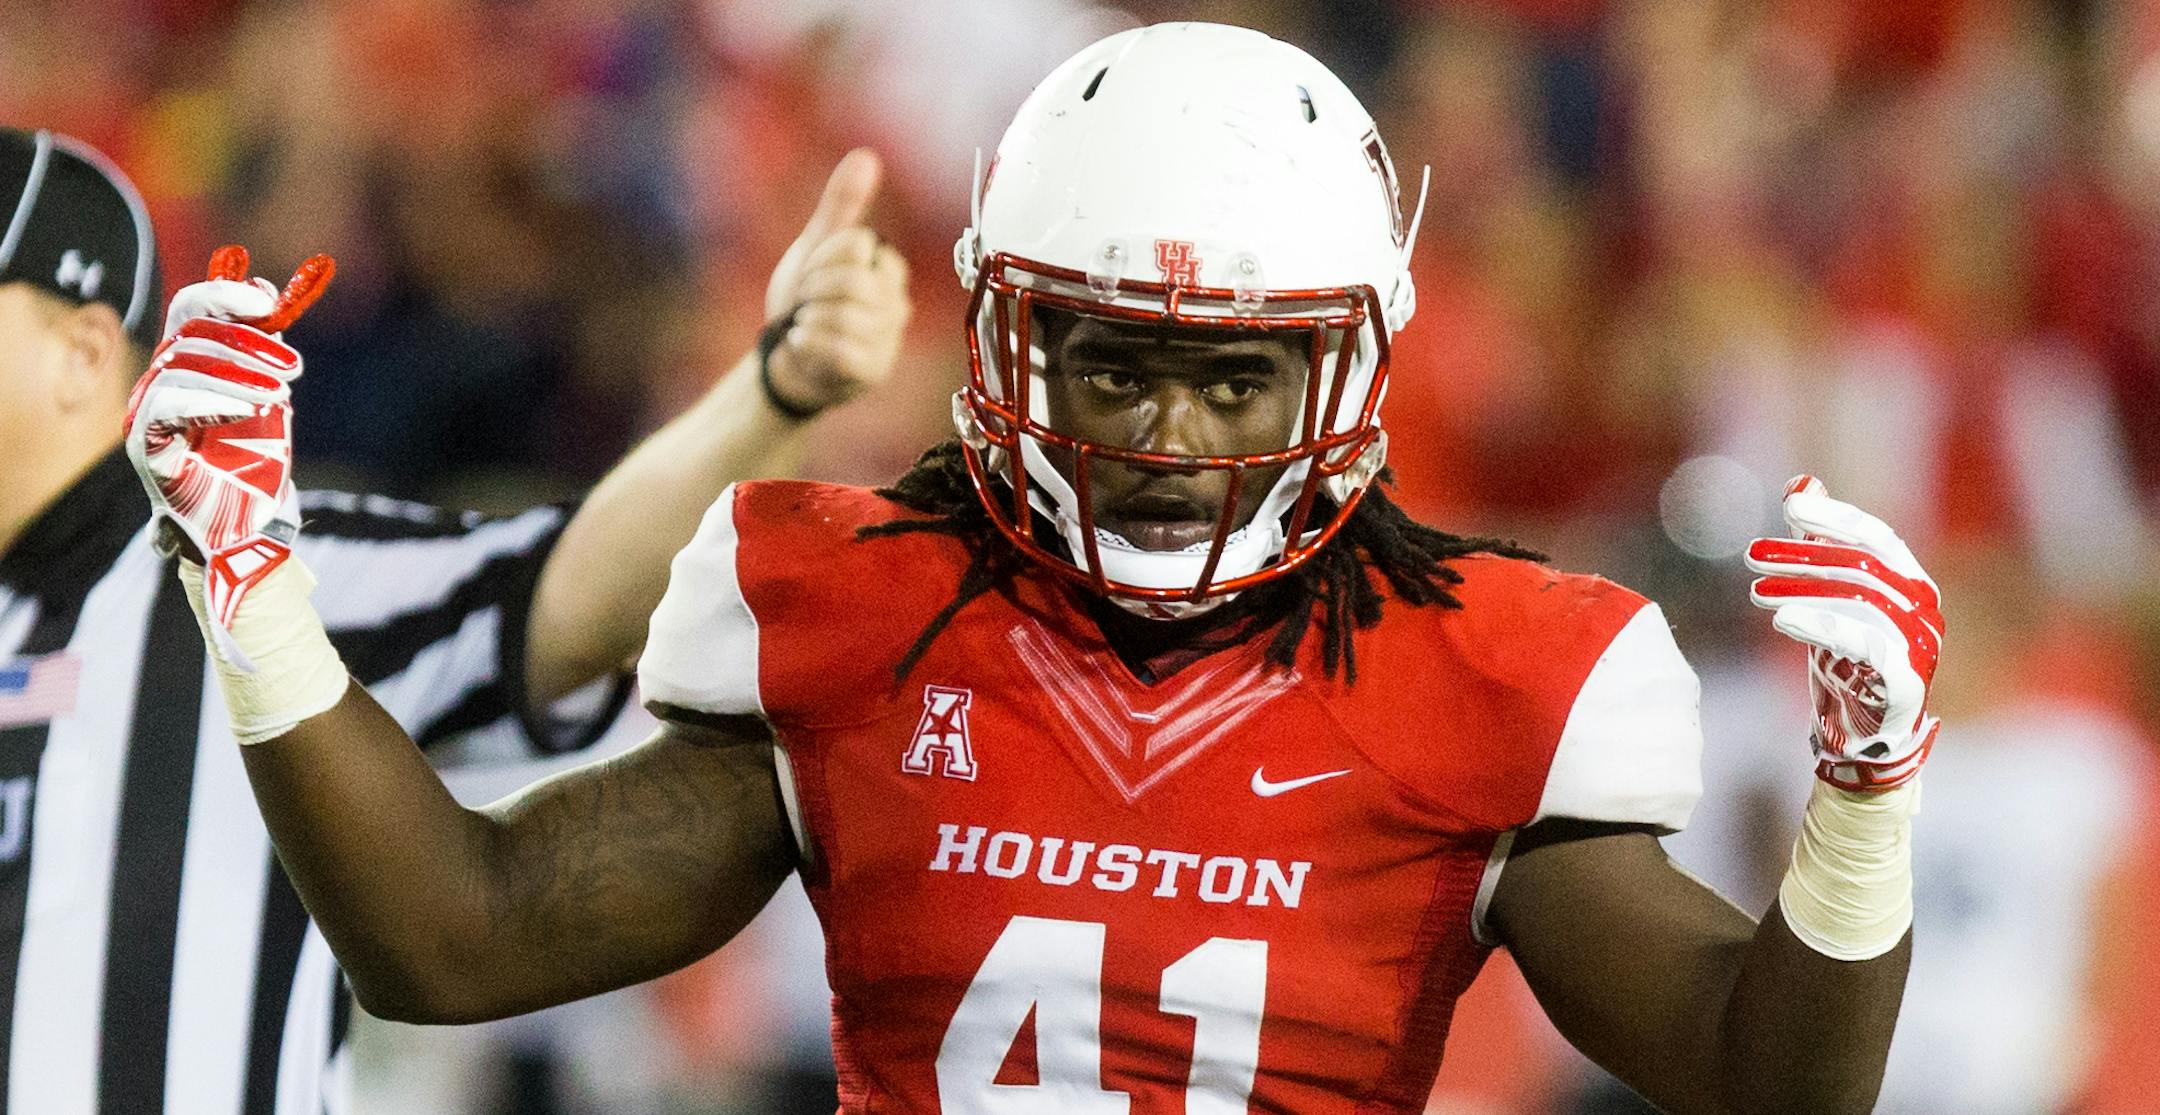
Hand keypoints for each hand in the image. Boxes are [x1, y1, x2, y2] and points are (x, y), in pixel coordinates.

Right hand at [125, 245, 334, 637]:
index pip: (190, 310)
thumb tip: (262, 289)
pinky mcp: (145, 446)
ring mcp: (147, 413)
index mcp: (187, 363)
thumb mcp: (268, 392)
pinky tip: (248, 410)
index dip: (224, 295)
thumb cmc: (256, 459)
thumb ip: (262, 345)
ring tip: (279, 393)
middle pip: (189, 334)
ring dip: (237, 373)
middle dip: (246, 344)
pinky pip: (166, 406)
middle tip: (292, 366)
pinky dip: (210, 401)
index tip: (268, 302)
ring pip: (179, 366)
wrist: (251, 522)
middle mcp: (159, 382)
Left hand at [760, 148, 910, 413]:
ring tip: (805, 325)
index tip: (809, 274)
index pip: (855, 245)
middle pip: (852, 282)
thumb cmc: (806, 302)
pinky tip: (804, 344)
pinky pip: (839, 350)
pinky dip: (808, 344)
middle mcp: (896, 302)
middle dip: (812, 291)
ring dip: (808, 319)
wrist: (786, 360)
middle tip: (804, 303)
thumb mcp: (816, 249)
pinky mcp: (874, 370)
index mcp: (888, 267)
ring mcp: (888, 339)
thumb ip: (841, 206)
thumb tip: (866, 155)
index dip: (820, 258)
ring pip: (843, 316)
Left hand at [1745, 476, 1943, 791]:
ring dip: (1802, 589)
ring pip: (1860, 600)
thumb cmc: (1845, 661)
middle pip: (1861, 565)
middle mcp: (1922, 607)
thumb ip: (1820, 542)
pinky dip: (1821, 625)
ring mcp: (1920, 643)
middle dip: (1803, 555)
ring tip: (1756, 588)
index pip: (1876, 535)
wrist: (1863, 737)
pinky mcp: (1905, 680)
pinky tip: (1782, 619)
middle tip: (1752, 554)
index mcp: (1909, 581)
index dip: (1834, 516)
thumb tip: (1799, 484)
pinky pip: (1864, 643)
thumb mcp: (1828, 597)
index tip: (1790, 504)